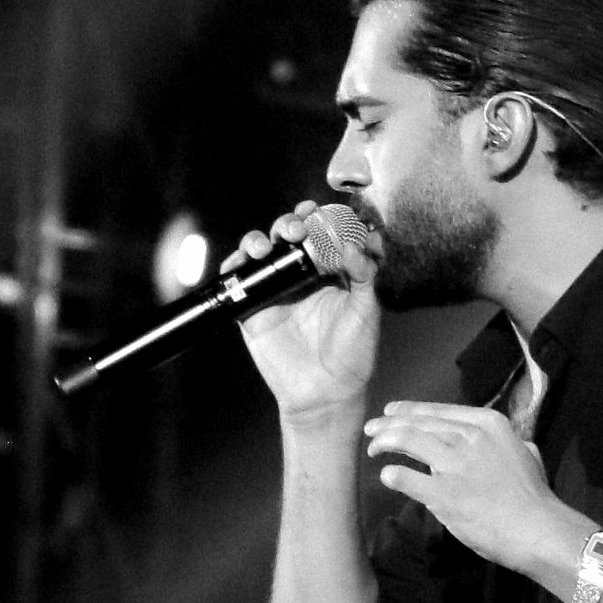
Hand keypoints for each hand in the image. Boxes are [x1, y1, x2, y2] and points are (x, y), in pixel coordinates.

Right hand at [230, 202, 381, 420]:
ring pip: (261, 251)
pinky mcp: (253, 307)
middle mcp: (301, 275)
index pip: (319, 232)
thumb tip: (355, 243)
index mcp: (329, 271)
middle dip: (289, 223)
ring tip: (267, 246)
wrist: (325, 391)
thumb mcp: (366, 309)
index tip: (319, 211)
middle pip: (288, 235)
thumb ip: (364, 274)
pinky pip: (238, 279)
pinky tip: (244, 261)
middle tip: (296, 228)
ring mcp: (275, 289)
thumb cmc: (352, 352)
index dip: (318, 217)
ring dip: (260, 239)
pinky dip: (235, 264)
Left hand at [361, 399, 586, 579]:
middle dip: (390, 425)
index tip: (392, 412)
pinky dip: (393, 475)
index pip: (439, 411)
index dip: (411, 410)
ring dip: (385, 443)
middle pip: (419, 423)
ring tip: (372, 448)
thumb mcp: (528, 455)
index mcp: (487, 424)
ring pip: (407, 440)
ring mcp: (453, 463)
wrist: (536, 529)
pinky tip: (387, 476)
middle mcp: (468, 436)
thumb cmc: (534, 496)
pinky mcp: (442, 492)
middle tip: (371, 430)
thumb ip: (514, 444)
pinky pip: (406, 477)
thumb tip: (515, 443)